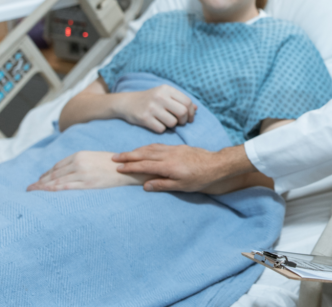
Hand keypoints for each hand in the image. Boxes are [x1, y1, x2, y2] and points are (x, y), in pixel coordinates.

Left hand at [26, 151, 155, 191]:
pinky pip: (65, 187)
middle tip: (30, 189)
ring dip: (42, 187)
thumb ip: (81, 163)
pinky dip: (52, 191)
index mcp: (79, 155)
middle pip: (54, 174)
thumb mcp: (94, 158)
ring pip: (56, 181)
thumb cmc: (114, 165)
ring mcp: (82, 173)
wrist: (129, 168)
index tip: (39, 180)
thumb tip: (69, 172)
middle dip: (40, 182)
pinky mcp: (87, 183)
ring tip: (33, 193)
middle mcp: (78, 163)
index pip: (57, 166)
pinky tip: (45, 194)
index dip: (46, 174)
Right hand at [113, 85, 195, 132]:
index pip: (187, 102)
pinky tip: (157, 124)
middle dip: (184, 120)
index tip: (189, 118)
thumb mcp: (165, 95)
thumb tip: (196, 108)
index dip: (191, 112)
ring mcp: (151, 107)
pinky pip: (161, 129)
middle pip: (182, 112)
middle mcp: (159, 96)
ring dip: (172, 125)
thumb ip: (180, 100)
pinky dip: (162, 129)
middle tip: (180, 123)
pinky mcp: (144, 118)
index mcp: (166, 89)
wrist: (127, 103)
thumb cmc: (150, 99)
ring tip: (166, 122)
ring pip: (173, 122)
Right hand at [114, 144, 258, 193]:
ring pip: (151, 148)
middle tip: (115, 157)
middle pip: (144, 154)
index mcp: (167, 166)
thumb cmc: (199, 178)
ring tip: (127, 153)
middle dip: (128, 155)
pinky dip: (148, 147)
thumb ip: (162, 184)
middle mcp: (168, 155)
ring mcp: (173, 149)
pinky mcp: (178, 147)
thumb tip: (145, 185)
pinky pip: (159, 145)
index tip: (118, 168)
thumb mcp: (181, 186)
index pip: (144, 165)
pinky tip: (146, 149)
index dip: (130, 167)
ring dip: (137, 150)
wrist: (216, 164)